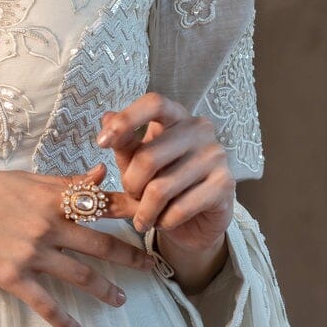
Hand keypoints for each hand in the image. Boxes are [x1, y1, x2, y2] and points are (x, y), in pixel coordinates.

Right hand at [0, 165, 157, 326]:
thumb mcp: (20, 179)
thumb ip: (62, 182)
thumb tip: (98, 174)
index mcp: (51, 196)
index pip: (103, 203)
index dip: (134, 211)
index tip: (158, 217)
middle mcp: (47, 223)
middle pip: (102, 243)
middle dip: (132, 256)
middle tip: (155, 268)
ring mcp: (30, 251)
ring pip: (81, 275)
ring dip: (105, 290)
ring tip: (121, 301)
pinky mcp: (11, 275)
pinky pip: (45, 303)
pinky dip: (63, 321)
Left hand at [96, 91, 234, 270]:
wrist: (196, 222)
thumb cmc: (163, 186)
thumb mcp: (136, 164)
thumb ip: (123, 145)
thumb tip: (106, 117)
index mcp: (176, 117)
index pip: (154, 103)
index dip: (126, 120)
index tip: (101, 142)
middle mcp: (199, 129)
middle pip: (149, 156)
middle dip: (131, 185)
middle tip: (131, 198)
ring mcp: (215, 155)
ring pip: (161, 188)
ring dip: (144, 211)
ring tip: (144, 217)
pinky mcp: (225, 184)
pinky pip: (180, 208)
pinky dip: (164, 222)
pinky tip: (164, 222)